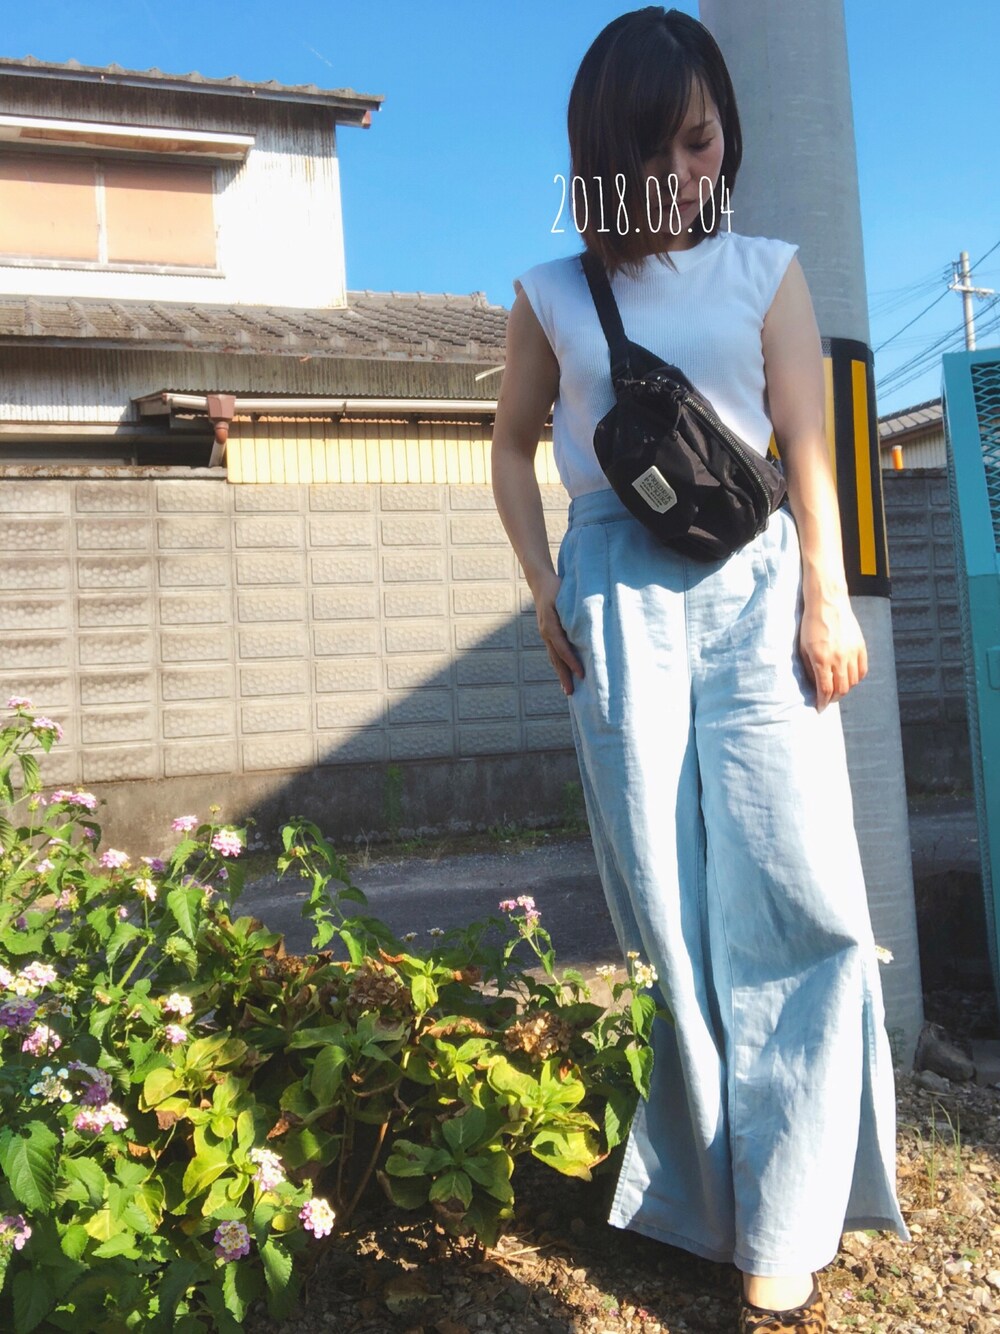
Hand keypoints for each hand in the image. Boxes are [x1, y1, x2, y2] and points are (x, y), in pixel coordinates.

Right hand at [532, 569, 583, 695]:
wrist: (540, 582)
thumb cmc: (556, 587)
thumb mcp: (565, 596)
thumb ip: (573, 611)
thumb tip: (588, 627)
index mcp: (550, 624)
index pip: (562, 648)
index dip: (572, 662)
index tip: (581, 674)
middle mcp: (546, 632)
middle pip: (556, 658)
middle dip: (564, 676)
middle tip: (571, 693)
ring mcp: (545, 634)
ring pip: (553, 658)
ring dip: (560, 674)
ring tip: (567, 689)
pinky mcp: (547, 633)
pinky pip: (553, 652)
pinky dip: (559, 664)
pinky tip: (563, 673)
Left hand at [798, 592, 866, 711]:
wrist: (828, 603)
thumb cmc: (811, 624)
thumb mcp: (803, 647)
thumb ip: (809, 668)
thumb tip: (814, 685)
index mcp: (821, 659)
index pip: (825, 689)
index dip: (823, 702)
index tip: (820, 707)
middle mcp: (839, 658)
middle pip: (841, 689)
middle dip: (833, 699)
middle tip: (828, 700)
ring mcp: (852, 652)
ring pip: (852, 682)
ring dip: (844, 690)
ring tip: (837, 689)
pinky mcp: (860, 647)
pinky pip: (862, 670)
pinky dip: (856, 679)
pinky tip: (849, 678)